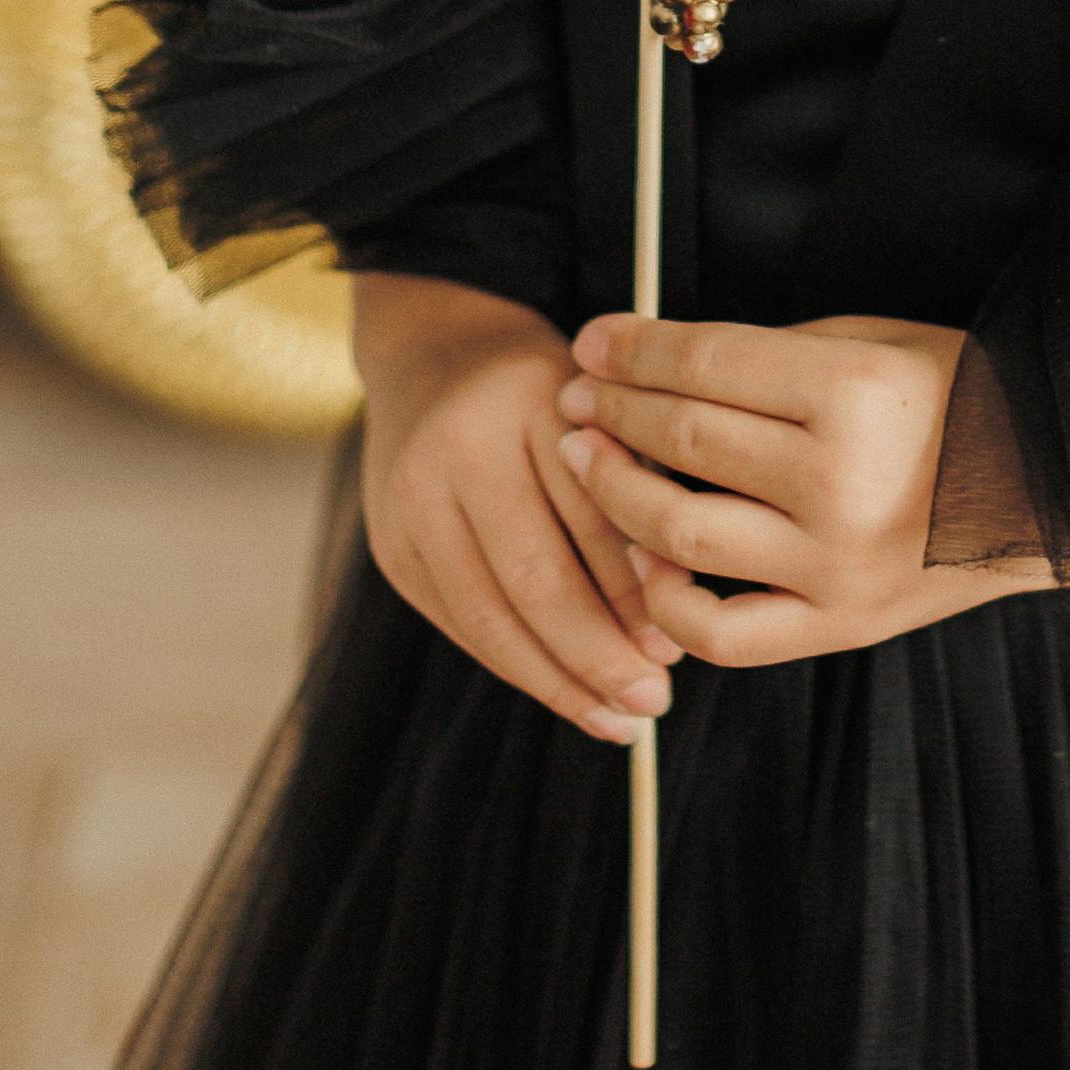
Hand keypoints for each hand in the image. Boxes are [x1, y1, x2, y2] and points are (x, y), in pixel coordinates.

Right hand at [352, 272, 688, 740]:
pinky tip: (565, 692)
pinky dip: (517, 667)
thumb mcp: (598, 404)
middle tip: (653, 702)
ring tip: (616, 717)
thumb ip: (634, 479)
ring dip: (557, 681)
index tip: (678, 644)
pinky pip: (460, 625)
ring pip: (489, 617)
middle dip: (597, 654)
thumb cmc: (544, 384)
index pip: (589, 515)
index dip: (634, 589)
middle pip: (532, 578)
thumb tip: (673, 603)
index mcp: (526, 398)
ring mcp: (409, 503)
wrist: (431, 352)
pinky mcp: (391, 548)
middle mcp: (456, 449)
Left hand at [555, 312, 1039, 668]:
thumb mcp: (872, 341)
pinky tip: (641, 557)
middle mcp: (841, 482)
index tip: (593, 339)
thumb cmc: (960, 395)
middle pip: (682, 438)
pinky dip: (667, 600)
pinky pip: (724, 632)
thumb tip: (655, 361)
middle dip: (612, 408)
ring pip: (681, 532)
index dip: (633, 348)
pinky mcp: (839, 626)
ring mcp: (836, 565)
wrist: (1050, 485)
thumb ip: (768, 357)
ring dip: (614, 491)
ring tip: (584, 460)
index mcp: (855, 394)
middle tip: (577, 393)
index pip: (703, 365)